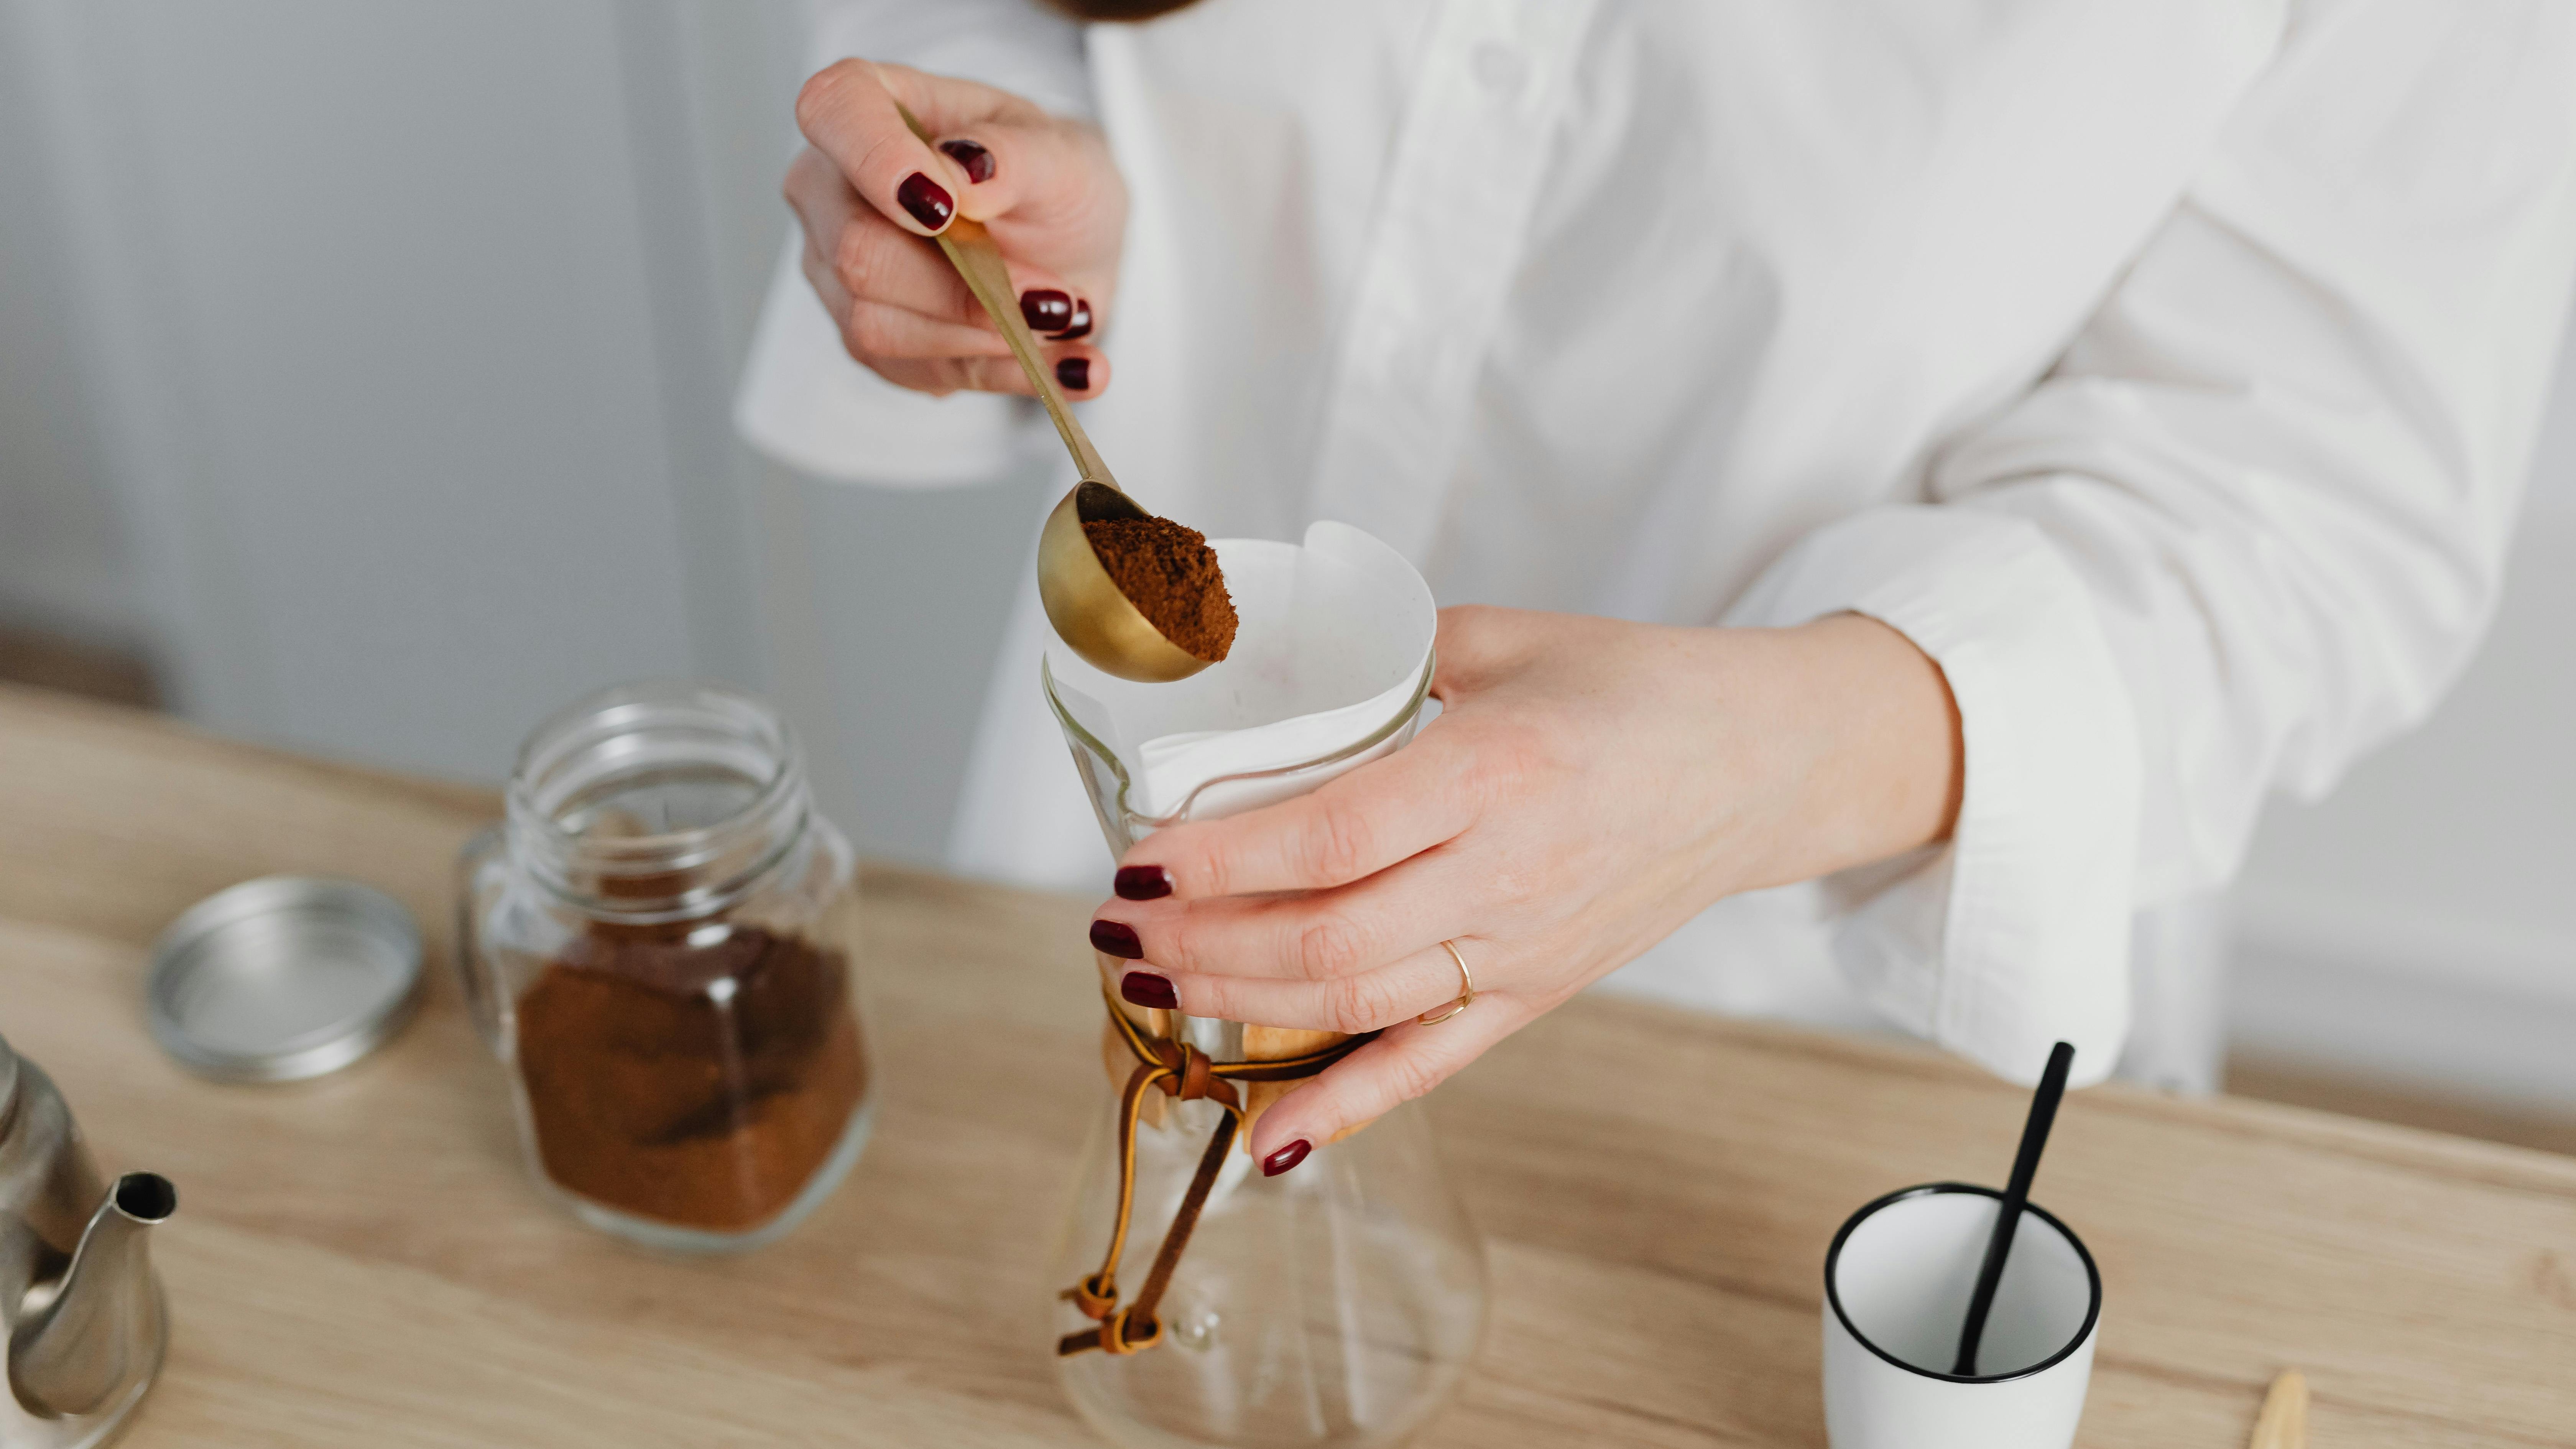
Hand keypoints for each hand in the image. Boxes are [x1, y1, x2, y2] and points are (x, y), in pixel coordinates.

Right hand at [788, 60, 1126, 396]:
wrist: (1071, 249)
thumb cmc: (1052, 181)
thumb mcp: (1063, 157)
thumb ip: (1014, 157)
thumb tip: (961, 174)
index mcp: (872, 107)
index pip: (834, 111)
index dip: (878, 160)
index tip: (948, 207)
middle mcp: (833, 190)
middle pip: (858, 252)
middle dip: (966, 288)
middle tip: (1059, 300)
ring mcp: (838, 271)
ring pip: (880, 327)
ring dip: (989, 336)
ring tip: (1069, 322)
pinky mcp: (869, 339)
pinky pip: (919, 373)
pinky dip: (1003, 374)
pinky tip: (1067, 366)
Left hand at [1087, 607, 1962, 1169]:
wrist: (1766, 760)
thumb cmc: (1638, 687)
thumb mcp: (1506, 639)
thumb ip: (1386, 657)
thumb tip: (1268, 673)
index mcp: (1497, 769)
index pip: (1329, 833)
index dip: (1220, 854)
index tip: (1140, 849)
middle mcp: (1510, 873)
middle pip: (1324, 934)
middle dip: (1198, 939)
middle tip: (1117, 922)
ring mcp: (1525, 948)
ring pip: (1356, 1001)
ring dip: (1236, 1004)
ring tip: (1148, 982)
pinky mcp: (1539, 993)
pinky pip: (1429, 1066)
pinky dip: (1345, 1109)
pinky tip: (1265, 1139)